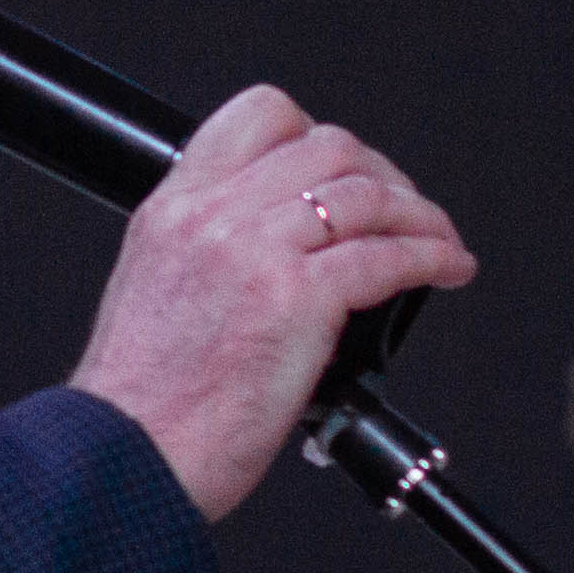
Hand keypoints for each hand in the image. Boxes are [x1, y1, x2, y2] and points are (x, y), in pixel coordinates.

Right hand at [68, 88, 473, 519]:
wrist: (125, 457)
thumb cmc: (141, 402)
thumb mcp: (153, 290)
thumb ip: (207, 253)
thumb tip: (278, 250)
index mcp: (173, 207)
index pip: (259, 115)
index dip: (317, 132)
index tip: (344, 168)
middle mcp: (213, 216)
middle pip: (328, 146)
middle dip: (383, 172)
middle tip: (402, 207)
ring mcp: (256, 253)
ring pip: (366, 194)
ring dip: (420, 214)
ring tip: (438, 239)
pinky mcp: (296, 300)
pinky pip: (387, 255)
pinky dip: (433, 255)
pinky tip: (448, 267)